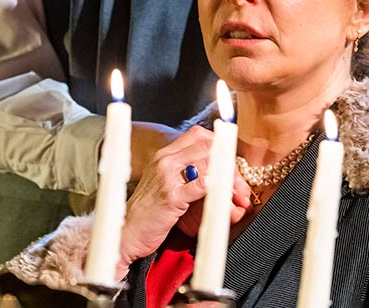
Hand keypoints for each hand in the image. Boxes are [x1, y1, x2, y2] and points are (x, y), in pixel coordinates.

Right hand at [115, 126, 251, 271]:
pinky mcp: (171, 197)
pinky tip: (223, 193)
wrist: (126, 233)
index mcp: (164, 155)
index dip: (221, 147)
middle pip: (208, 148)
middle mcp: (165, 160)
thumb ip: (188, 175)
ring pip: (207, 164)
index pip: (199, 136)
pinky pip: (200, 185)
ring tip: (238, 195)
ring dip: (228, 179)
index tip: (233, 164)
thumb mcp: (166, 185)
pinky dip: (216, 187)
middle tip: (241, 186)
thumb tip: (220, 178)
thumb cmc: (149, 212)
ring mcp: (167, 177)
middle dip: (230, 165)